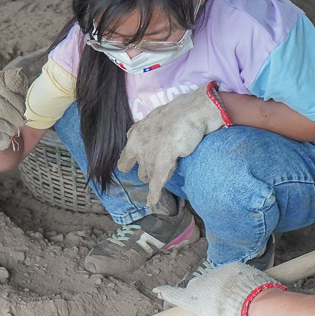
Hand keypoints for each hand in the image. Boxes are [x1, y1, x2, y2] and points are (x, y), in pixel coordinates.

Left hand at [118, 81, 230, 205]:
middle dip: (150, 171)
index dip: (130, 164)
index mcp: (134, 138)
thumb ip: (143, 129)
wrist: (189, 113)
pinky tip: (150, 202)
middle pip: (140, 171)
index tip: (134, 166)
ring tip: (172, 166)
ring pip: (149, 176)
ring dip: (158, 176)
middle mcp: (138, 150)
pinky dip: (153, 195)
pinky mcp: (162, 165)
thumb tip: (134, 134)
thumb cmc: (176, 113)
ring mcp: (149, 159)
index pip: (125, 159)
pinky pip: (156, 185)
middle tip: (163, 164)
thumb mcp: (153, 117)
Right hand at [153, 263, 284, 315]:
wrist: (258, 304)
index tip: (157, 290)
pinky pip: (230, 272)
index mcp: (194, 301)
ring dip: (223, 285)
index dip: (165, 293)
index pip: (174, 295)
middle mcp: (200, 285)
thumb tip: (211, 304)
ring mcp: (214, 273)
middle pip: (198, 286)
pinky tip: (245, 287)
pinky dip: (235, 278)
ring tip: (238, 297)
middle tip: (221, 303)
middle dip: (206, 291)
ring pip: (216, 278)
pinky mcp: (230, 265)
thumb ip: (208, 309)